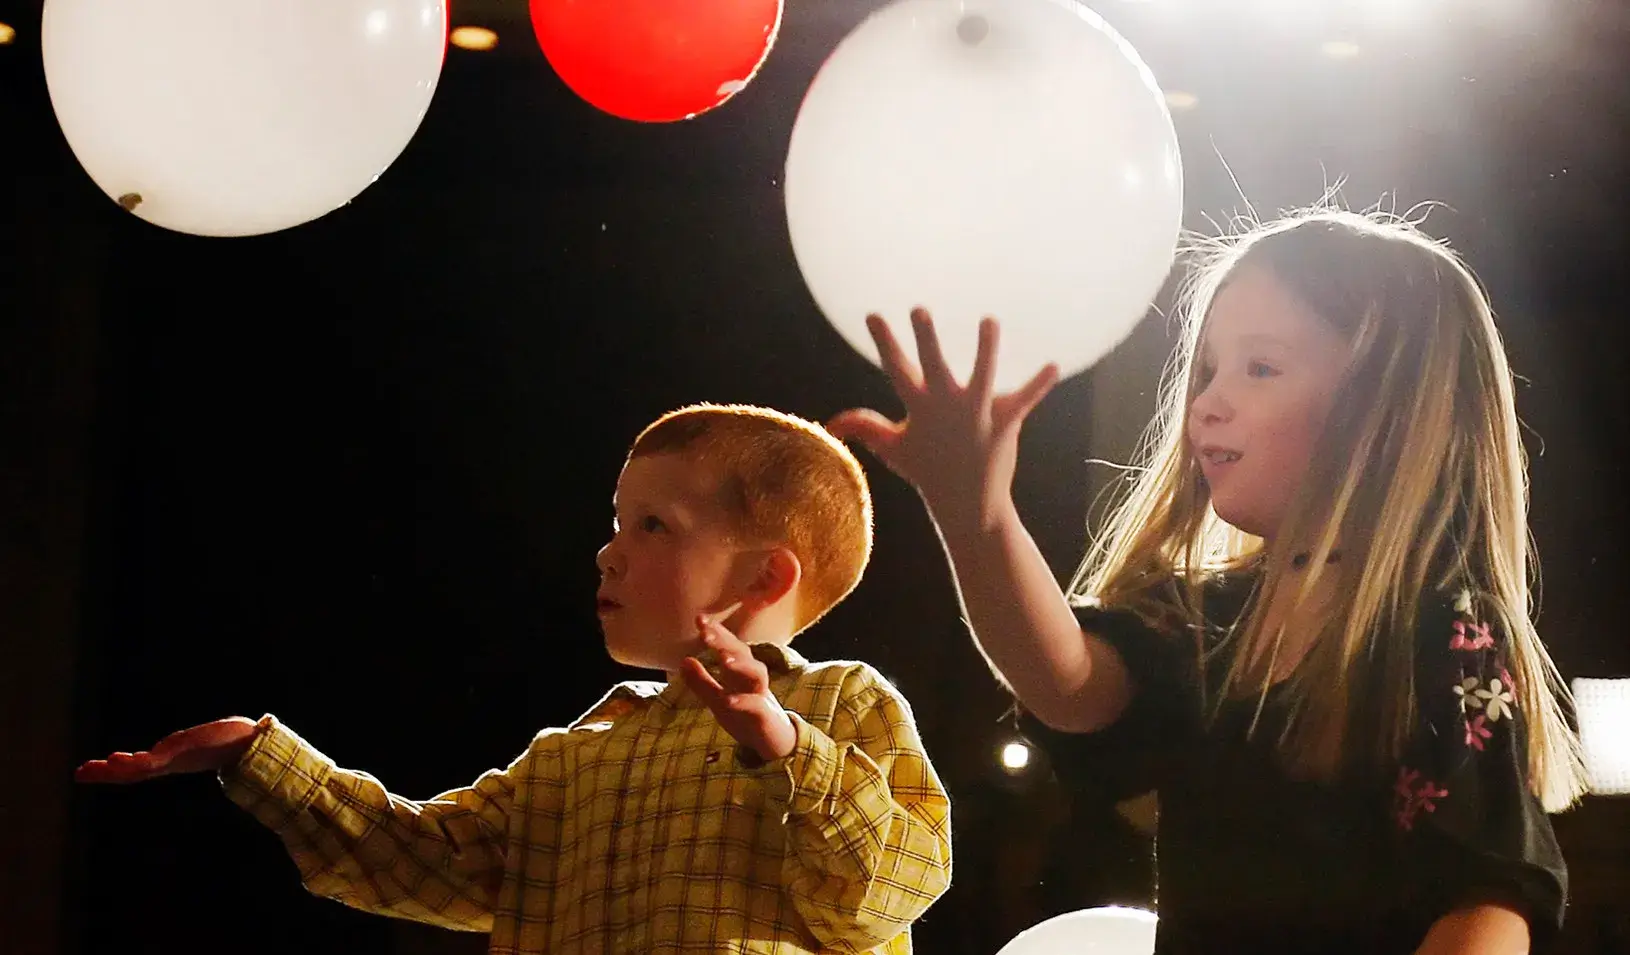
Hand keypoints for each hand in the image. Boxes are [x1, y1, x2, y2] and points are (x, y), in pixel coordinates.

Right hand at [75, 717, 261, 783]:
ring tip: (90, 769)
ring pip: (137, 768)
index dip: (115, 770)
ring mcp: (173, 759)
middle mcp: (168, 762)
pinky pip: (152, 761)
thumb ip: (190, 744)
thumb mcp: (200, 742)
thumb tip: (182, 742)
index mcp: (169, 760)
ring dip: (113, 770)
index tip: (92, 768)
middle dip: (104, 773)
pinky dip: (134, 763)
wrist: (247, 742)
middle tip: (79, 773)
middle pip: (131, 771)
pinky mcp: (180, 752)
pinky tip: (118, 761)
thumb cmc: (225, 741)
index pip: (137, 768)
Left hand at [680, 615, 796, 762]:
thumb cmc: (747, 718)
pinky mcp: (766, 718)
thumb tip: (684, 660)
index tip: (700, 619)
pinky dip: (743, 702)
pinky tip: (728, 700)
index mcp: (741, 674)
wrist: (776, 746)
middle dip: (726, 642)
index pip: (730, 647)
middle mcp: (753, 680)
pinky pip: (757, 707)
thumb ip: (702, 682)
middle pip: (744, 655)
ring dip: (740, 665)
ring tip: (722, 660)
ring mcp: (762, 697)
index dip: (717, 633)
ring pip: (757, 675)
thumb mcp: (719, 700)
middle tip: (707, 632)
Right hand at [827, 308, 1057, 537]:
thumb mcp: (893, 449)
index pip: (897, 369)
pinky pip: (1024, 399)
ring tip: (989, 321)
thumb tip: (831, 423)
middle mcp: (946, 408)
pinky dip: (1039, 384)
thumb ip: (864, 427)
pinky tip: (1055, 365)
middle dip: (927, 338)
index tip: (873, 314)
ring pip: (982, 376)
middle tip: (920, 310)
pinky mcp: (1004, 423)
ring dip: (986, 349)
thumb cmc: (928, 472)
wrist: (968, 505)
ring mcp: (977, 416)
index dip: (884, 341)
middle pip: (934, 366)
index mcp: (919, 408)